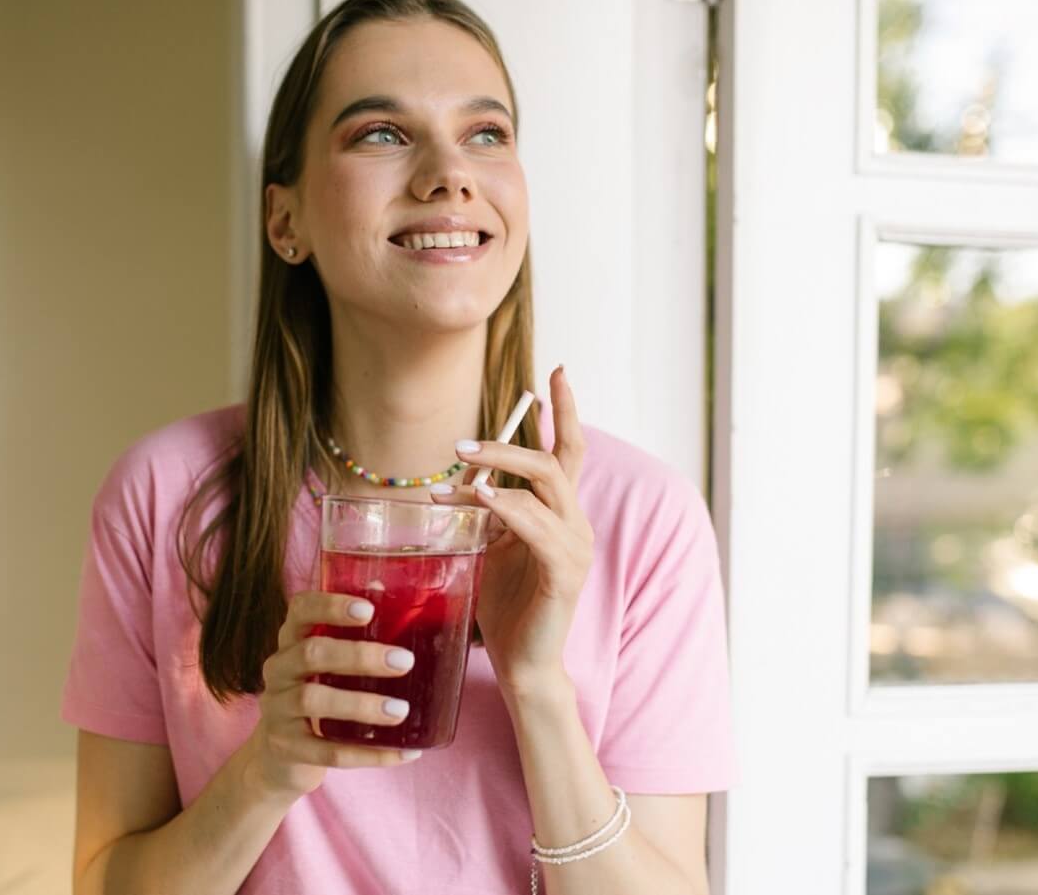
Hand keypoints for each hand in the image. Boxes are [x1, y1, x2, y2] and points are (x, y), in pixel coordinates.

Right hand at [242, 591, 422, 800]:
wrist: (276, 758)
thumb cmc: (318, 695)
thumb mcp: (328, 666)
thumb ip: (357, 639)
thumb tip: (406, 607)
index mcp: (292, 641)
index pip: (300, 610)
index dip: (329, 606)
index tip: (368, 610)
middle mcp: (279, 671)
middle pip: (311, 653)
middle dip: (359, 656)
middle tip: (404, 662)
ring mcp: (278, 711)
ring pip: (313, 700)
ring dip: (361, 705)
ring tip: (400, 711)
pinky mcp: (287, 749)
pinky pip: (328, 752)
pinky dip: (369, 754)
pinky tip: (404, 753)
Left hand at [431, 366, 592, 697]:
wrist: (523, 664)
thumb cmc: (509, 608)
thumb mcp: (495, 548)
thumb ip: (490, 513)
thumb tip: (465, 479)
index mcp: (561, 515)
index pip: (569, 452)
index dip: (565, 411)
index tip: (555, 372)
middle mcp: (576, 524)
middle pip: (557, 460)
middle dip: (514, 438)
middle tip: (466, 441)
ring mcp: (574, 547)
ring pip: (546, 485)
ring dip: (501, 468)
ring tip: (461, 462)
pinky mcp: (564, 573)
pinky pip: (539, 527)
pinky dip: (510, 507)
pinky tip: (483, 498)